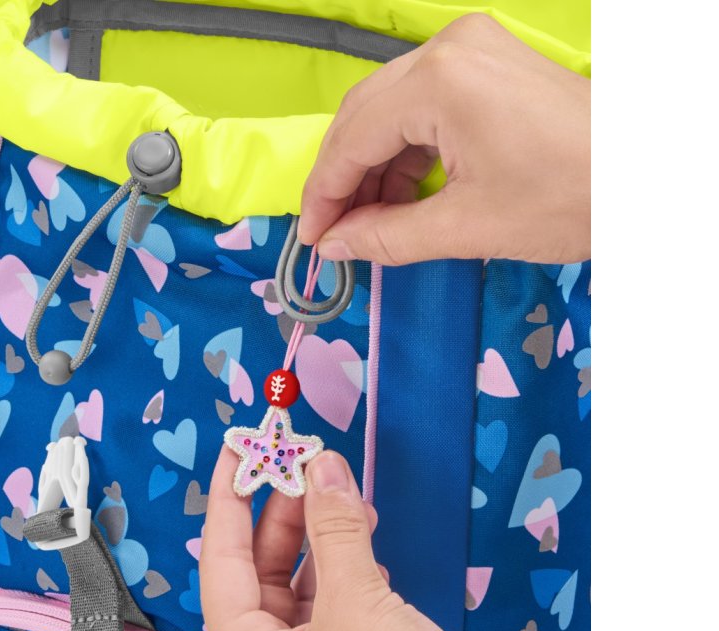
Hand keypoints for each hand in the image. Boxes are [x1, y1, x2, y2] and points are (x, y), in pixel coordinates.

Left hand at [201, 448, 519, 630]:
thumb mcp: (357, 600)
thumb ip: (334, 529)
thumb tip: (321, 469)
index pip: (222, 557)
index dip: (231, 498)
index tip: (240, 449)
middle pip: (260, 565)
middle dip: (283, 511)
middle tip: (303, 462)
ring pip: (299, 578)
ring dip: (319, 533)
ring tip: (338, 489)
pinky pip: (331, 597)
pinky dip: (344, 562)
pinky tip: (361, 535)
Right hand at [299, 13, 589, 265]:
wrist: (650, 177)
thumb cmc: (570, 197)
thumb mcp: (468, 227)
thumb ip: (387, 236)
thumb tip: (335, 246)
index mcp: (439, 80)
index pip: (352, 138)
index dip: (324, 195)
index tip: (314, 239)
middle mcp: (447, 49)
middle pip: (363, 115)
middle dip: (344, 179)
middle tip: (335, 233)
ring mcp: (471, 49)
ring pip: (389, 109)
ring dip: (373, 166)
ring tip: (370, 222)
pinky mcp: (488, 63)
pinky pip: (423, 104)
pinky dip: (407, 150)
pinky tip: (404, 194)